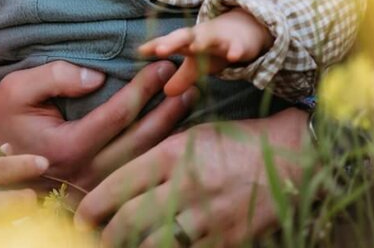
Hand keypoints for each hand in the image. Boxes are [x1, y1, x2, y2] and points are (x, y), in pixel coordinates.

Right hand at [0, 51, 193, 191]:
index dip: (143, 88)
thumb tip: (97, 77)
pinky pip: (136, 168)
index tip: (162, 66)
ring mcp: (93, 185)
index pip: (118, 114)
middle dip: (167, 108)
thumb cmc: (4, 114)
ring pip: (143, 158)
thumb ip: (55, 77)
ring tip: (188, 100)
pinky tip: (172, 127)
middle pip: (140, 139)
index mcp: (67, 148)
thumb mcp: (17, 87)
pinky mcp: (97, 188)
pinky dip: (158, 148)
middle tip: (188, 82)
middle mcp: (84, 172)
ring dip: (169, 129)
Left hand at [75, 107, 307, 247]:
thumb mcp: (192, 135)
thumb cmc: (236, 141)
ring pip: (153, 244)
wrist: (293, 157)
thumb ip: (158, 154)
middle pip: (129, 220)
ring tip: (120, 246)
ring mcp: (208, 215)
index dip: (93, 205)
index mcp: (173, 153)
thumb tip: (120, 177)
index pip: (118, 184)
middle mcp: (186, 185)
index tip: (81, 215)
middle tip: (94, 237)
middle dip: (106, 234)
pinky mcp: (226, 239)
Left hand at [140, 9, 270, 96]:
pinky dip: (235, 51)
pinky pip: (237, 47)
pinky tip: (233, 57)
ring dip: (201, 42)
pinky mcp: (239, 44)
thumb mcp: (199, 63)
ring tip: (193, 47)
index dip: (155, 46)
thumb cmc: (215, 47)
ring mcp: (221, 39)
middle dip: (172, 42)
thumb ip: (182, 76)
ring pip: (210, 39)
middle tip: (159, 49)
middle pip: (184, 37)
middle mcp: (201, 37)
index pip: (168, 43)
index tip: (140, 50)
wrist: (245, 30)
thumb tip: (166, 92)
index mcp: (188, 42)